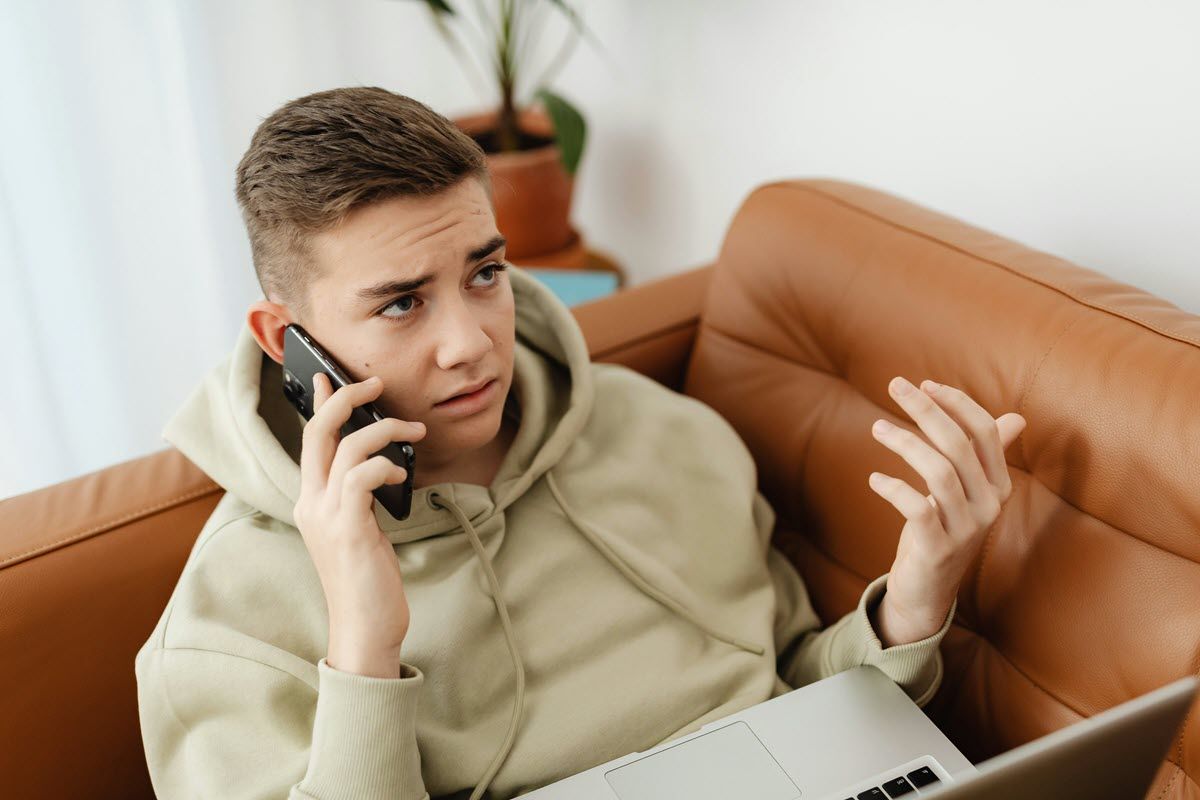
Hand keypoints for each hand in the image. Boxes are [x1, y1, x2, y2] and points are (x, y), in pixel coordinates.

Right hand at [293, 371, 426, 677]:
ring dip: (384, 430)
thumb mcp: (360, 530)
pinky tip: (403, 473)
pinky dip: (385, 465)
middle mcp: (310, 505)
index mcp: (310, 502)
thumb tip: (381, 465)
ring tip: (414, 432)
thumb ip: (360, 498)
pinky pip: (362, 478)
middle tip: (375, 386)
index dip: (319, 405)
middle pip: (318, 433)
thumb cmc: (369, 581)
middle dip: (345, 399)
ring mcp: (325, 517)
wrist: (365, 629)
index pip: (309, 441)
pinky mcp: (348, 530)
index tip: (329, 377)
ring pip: (346, 448)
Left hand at [866, 376, 1025, 644]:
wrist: (928, 589)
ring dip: (904, 443)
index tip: (925, 384)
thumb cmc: (942, 528)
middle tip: (894, 386)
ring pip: (939, 472)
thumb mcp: (966, 490)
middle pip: (959, 445)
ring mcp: (966, 528)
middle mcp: (989, 505)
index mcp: (998, 485)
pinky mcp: (939, 549)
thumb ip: (986, 455)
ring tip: (876, 428)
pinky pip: (918, 509)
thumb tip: (1017, 418)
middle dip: (926, 410)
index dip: (957, 404)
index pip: (986, 432)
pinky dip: (894, 489)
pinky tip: (874, 479)